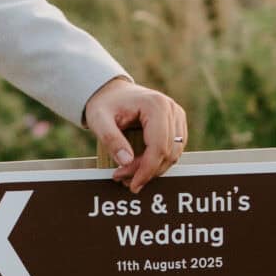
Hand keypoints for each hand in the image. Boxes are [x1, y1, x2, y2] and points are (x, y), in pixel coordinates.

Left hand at [82, 75, 188, 191]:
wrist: (111, 92)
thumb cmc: (105, 104)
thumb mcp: (99, 120)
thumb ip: (111, 140)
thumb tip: (126, 162)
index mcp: (156, 105)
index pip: (158, 146)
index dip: (146, 169)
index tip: (132, 184)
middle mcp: (172, 109)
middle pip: (168, 152)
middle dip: (146, 171)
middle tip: (123, 179)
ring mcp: (177, 117)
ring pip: (174, 154)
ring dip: (153, 169)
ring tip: (128, 175)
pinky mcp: (177, 125)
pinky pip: (173, 150)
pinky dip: (158, 162)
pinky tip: (139, 167)